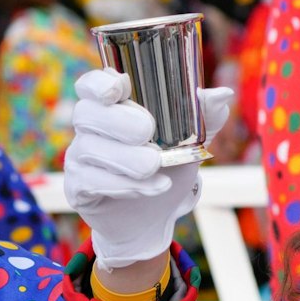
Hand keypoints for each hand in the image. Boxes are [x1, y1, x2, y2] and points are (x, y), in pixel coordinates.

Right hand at [63, 69, 234, 268]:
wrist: (155, 218)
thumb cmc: (168, 170)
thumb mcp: (191, 143)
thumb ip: (203, 118)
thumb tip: (221, 94)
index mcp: (112, 107)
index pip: (91, 85)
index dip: (99, 82)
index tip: (119, 86)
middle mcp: (89, 128)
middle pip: (87, 113)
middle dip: (117, 120)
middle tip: (147, 130)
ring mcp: (79, 158)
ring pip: (90, 149)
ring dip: (126, 157)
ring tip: (155, 166)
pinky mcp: (78, 188)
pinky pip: (92, 182)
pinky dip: (126, 184)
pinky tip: (156, 186)